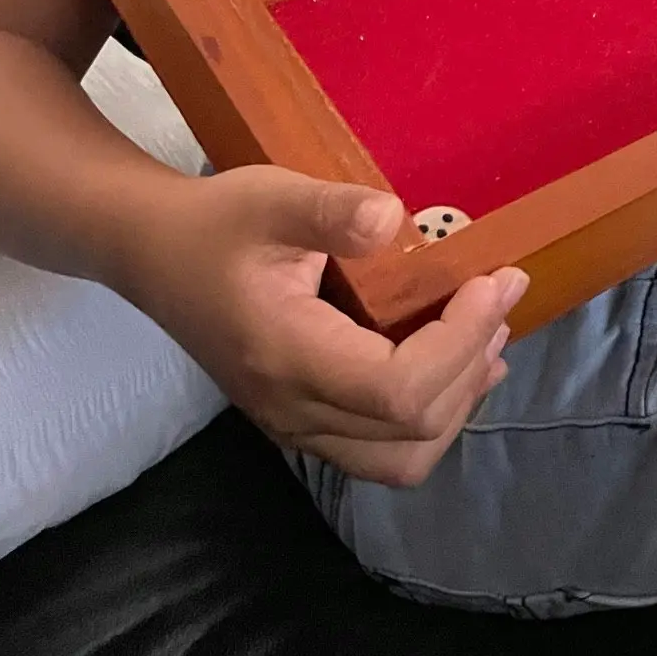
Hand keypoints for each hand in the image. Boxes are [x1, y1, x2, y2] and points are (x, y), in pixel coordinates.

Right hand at [124, 164, 528, 484]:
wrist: (152, 254)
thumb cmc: (216, 221)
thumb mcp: (273, 197)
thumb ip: (332, 210)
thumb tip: (395, 217)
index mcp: (288, 357)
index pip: (398, 390)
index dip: (461, 342)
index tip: (495, 279)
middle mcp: (293, 410)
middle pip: (410, 433)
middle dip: (471, 365)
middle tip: (504, 293)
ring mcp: (295, 424)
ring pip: (400, 459)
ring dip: (456, 402)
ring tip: (489, 334)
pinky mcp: (301, 419)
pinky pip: (380, 447)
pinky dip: (430, 414)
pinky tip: (455, 363)